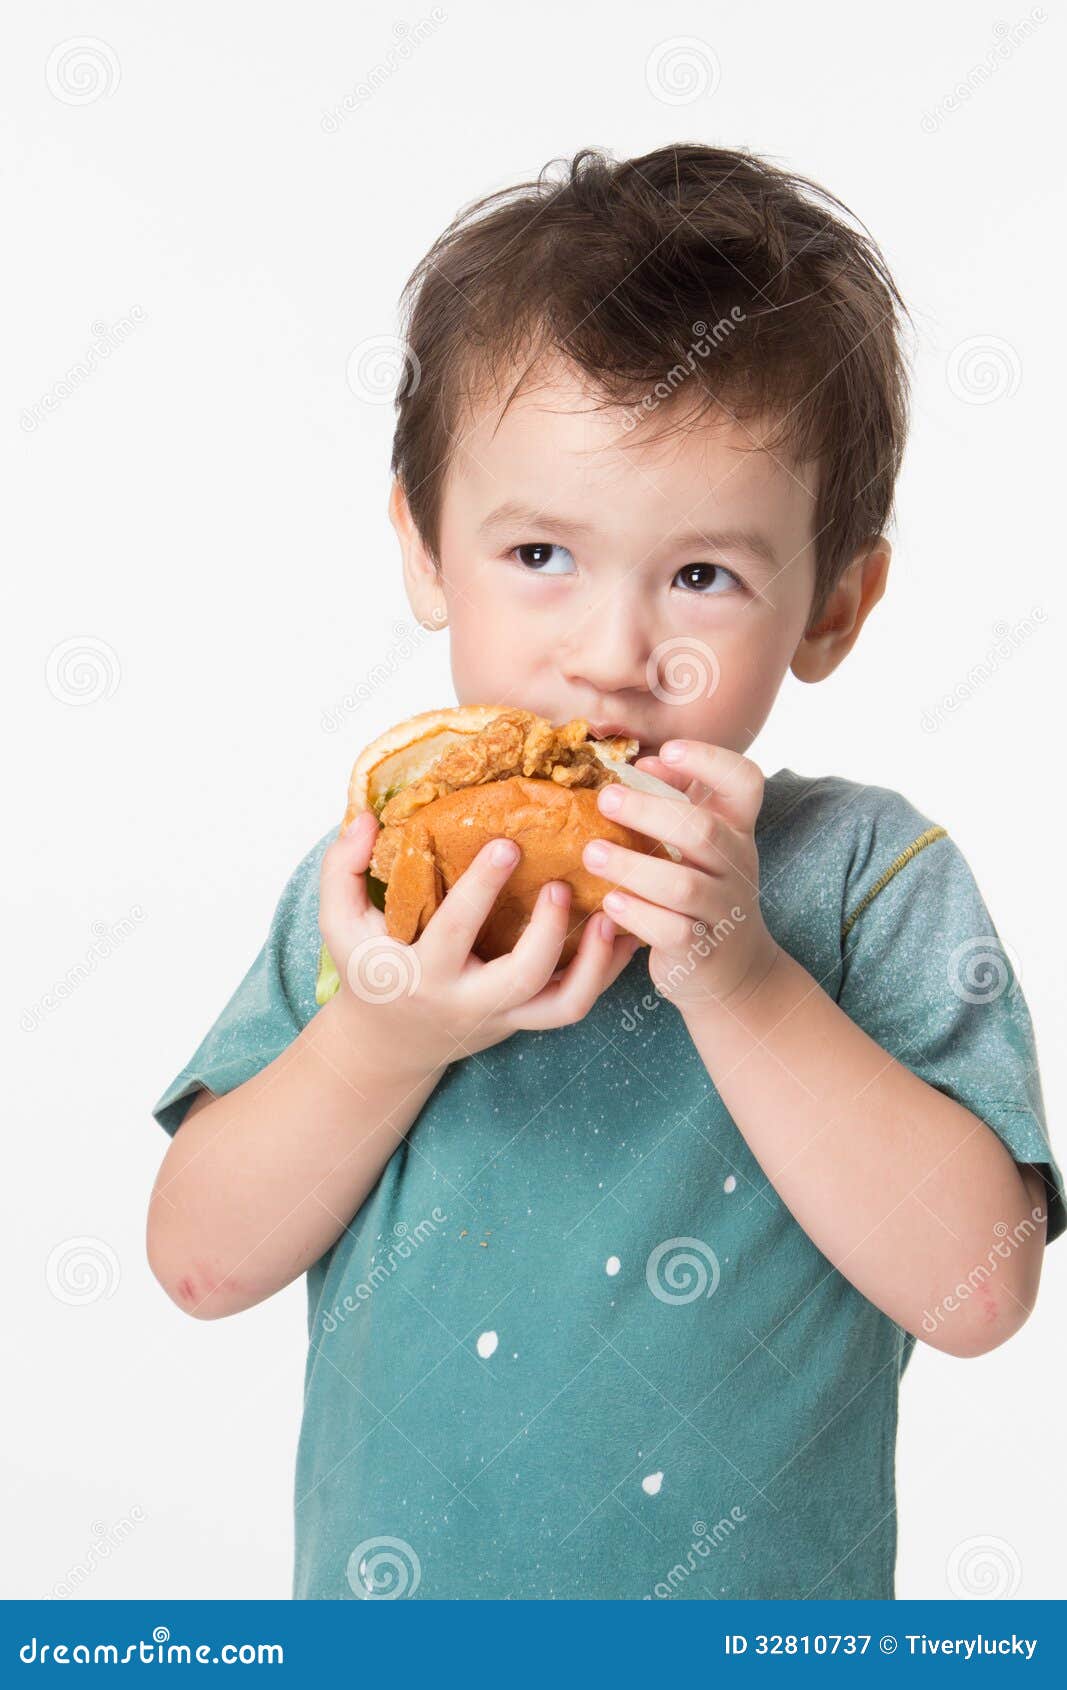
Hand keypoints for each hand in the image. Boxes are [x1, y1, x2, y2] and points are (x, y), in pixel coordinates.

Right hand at [318, 810, 641, 1076]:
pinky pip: (577, 1004)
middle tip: (561, 884)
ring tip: (612, 913)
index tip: (507, 844)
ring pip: (565, 1005)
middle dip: (549, 933)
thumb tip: (366, 816)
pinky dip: (608, 970)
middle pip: (522, 979)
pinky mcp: (528, 1022)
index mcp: (422, 973)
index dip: (481, 889)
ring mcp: (505, 1017)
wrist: (389, 1043)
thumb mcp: (341, 922)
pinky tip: (626, 929)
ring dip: (597, 963)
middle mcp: (469, 1002)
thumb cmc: (370, 968)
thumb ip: (343, 867)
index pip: (454, 932)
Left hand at [579, 740, 778, 1013]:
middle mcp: (735, 864)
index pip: (746, 781)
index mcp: (736, 830)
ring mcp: (721, 909)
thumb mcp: (698, 847)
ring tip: (592, 853)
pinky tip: (609, 904)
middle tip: (605, 798)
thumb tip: (640, 765)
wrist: (733, 971)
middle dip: (650, 810)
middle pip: (702, 829)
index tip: (665, 751)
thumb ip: (676, 804)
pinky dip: (638, 916)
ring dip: (632, 866)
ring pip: (683, 884)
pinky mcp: (701, 949)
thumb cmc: (700, 893)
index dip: (710, 761)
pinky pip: (672, 931)